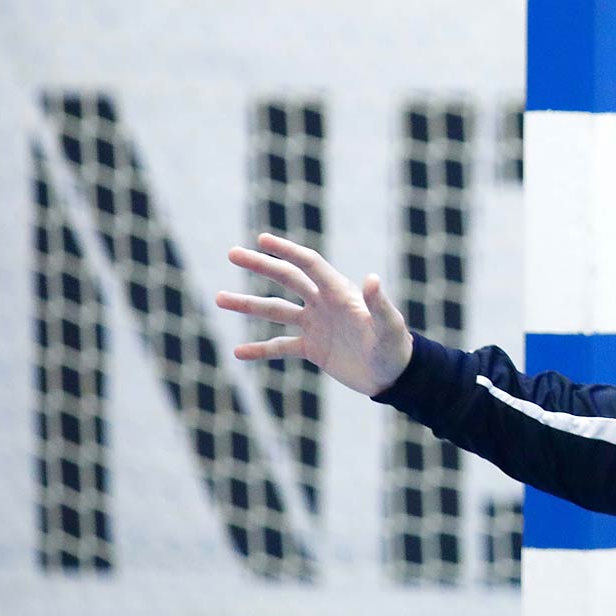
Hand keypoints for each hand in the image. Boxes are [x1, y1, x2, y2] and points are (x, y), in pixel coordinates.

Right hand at [217, 234, 413, 397]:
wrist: (394, 377)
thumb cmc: (395, 348)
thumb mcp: (389, 327)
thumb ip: (379, 305)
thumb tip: (372, 278)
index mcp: (340, 292)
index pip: (309, 264)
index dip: (287, 250)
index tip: (262, 239)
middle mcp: (324, 304)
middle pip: (287, 278)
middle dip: (260, 265)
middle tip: (232, 253)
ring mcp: (316, 325)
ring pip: (275, 311)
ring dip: (248, 304)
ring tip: (219, 298)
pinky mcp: (313, 348)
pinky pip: (280, 347)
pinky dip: (260, 350)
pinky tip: (238, 352)